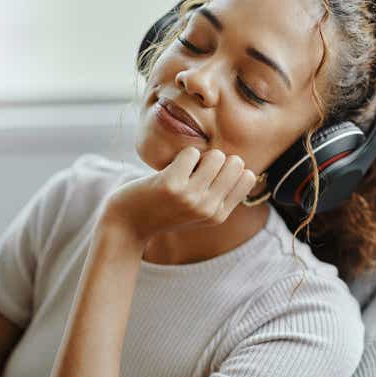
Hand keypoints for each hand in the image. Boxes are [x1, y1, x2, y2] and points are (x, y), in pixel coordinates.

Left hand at [101, 146, 257, 242]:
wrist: (127, 224)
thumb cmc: (164, 211)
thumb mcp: (198, 212)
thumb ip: (220, 195)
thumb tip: (242, 167)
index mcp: (219, 216)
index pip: (248, 177)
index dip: (231, 168)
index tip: (212, 175)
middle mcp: (209, 209)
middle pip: (235, 163)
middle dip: (217, 159)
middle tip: (197, 170)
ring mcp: (191, 197)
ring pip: (216, 156)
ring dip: (200, 155)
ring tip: (185, 169)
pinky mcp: (172, 185)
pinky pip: (191, 152)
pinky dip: (182, 155)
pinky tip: (171, 170)